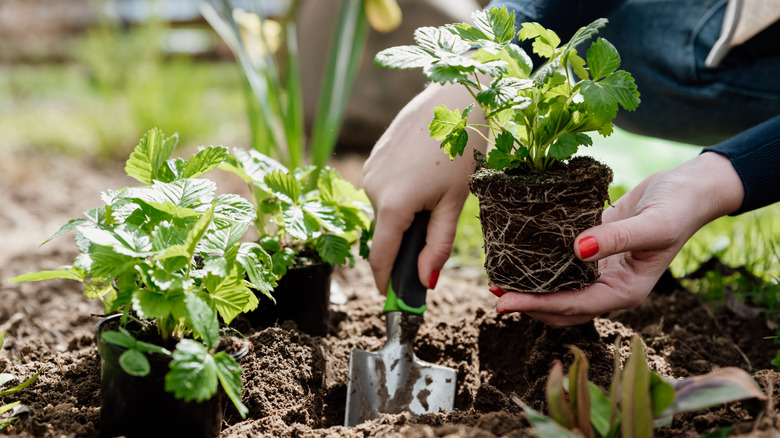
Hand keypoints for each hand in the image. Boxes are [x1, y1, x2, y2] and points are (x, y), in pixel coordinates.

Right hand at [363, 82, 486, 293]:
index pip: (381, 256)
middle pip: (385, 233)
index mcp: (393, 204)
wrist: (456, 97)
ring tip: (436, 192)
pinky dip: (400, 194)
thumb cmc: (462, 149)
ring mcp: (370, 170)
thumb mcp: (454, 203)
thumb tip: (425, 281)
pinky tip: (425, 176)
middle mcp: (373, 188)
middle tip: (434, 233)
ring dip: (404, 215)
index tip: (392, 298)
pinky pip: (384, 188)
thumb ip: (438, 246)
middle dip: (404, 242)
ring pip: (385, 210)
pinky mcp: (374, 156)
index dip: (385, 281)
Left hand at [494, 152, 744, 326]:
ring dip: (530, 288)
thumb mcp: (654, 224)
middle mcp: (609, 287)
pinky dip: (539, 265)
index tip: (505, 303)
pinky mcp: (592, 252)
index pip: (574, 306)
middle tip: (494, 294)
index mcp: (625, 291)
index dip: (537, 306)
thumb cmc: (678, 207)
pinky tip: (517, 255)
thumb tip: (578, 251)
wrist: (687, 189)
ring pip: (558, 290)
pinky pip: (561, 265)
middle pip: (561, 308)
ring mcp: (599, 271)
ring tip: (497, 280)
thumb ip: (618, 238)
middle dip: (527, 304)